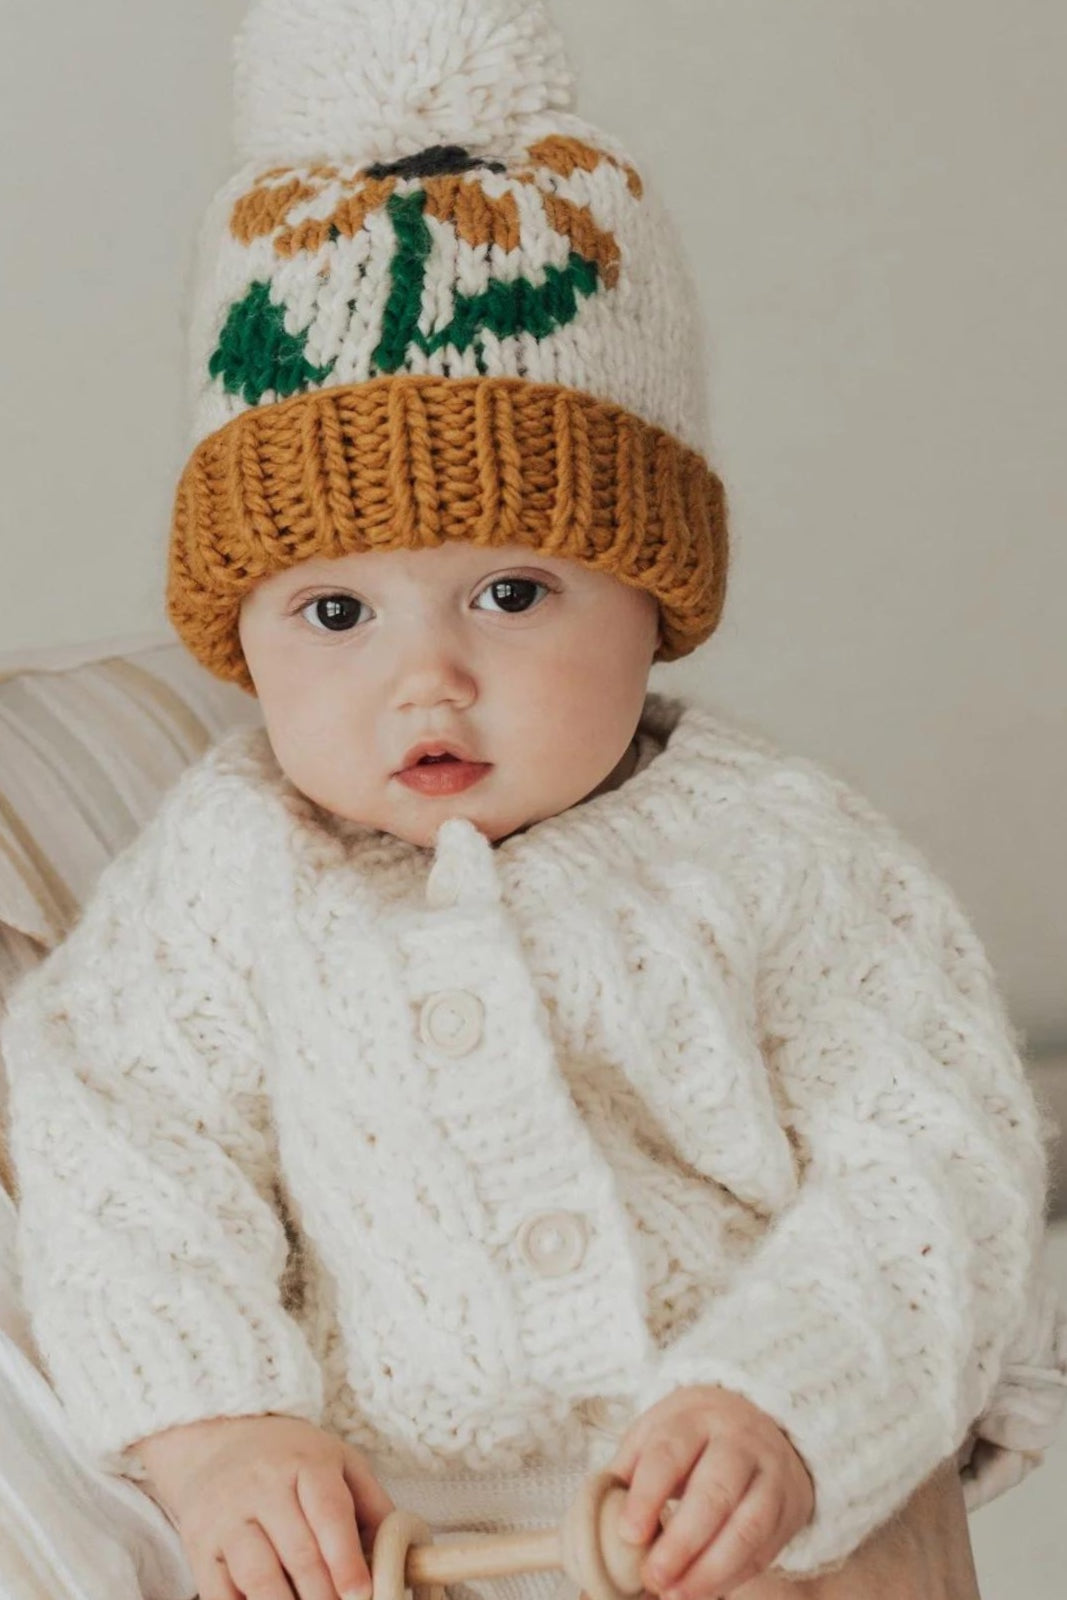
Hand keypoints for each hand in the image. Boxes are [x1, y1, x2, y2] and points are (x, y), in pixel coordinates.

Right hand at [130, 1412, 393, 1599]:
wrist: (217, 1441)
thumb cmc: (291, 1458)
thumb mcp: (338, 1460)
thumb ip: (372, 1502)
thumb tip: (400, 1550)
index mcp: (305, 1463)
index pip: (328, 1513)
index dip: (346, 1558)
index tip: (363, 1593)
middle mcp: (262, 1487)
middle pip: (297, 1551)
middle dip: (324, 1594)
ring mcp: (227, 1518)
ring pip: (257, 1575)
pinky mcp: (200, 1548)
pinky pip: (219, 1591)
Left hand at [608, 1385, 814, 1598]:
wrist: (758, 1417)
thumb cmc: (691, 1437)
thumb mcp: (655, 1435)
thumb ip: (626, 1476)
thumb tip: (589, 1535)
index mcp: (694, 1417)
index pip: (670, 1453)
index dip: (648, 1495)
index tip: (629, 1534)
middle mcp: (737, 1441)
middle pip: (714, 1492)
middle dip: (682, 1542)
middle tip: (652, 1577)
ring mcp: (769, 1472)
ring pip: (747, 1525)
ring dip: (710, 1569)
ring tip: (676, 1596)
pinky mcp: (788, 1505)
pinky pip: (763, 1548)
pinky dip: (733, 1576)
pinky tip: (705, 1592)